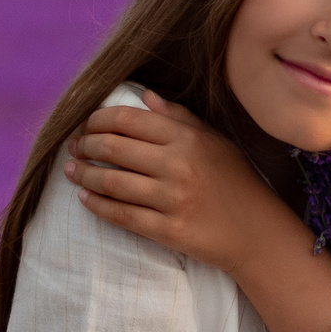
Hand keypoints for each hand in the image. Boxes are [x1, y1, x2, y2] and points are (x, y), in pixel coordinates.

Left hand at [65, 91, 290, 274]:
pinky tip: (85, 197)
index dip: (97, 120)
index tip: (86, 125)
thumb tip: (146, 97)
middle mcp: (178, 165)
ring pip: (111, 182)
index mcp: (187, 138)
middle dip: (84, 145)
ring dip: (84, 174)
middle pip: (113, 148)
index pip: (128, 120)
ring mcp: (173, 199)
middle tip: (74, 147)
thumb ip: (180, 117)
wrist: (258, 234)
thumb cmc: (237, 183)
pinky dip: (97, 205)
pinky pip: (121, 215)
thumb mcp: (215, 142)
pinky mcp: (168, 230)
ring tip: (72, 170)